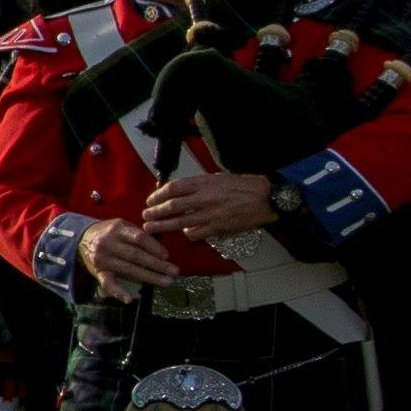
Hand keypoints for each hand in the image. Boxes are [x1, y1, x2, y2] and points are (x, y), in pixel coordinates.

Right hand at [81, 219, 192, 293]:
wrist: (81, 238)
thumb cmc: (108, 232)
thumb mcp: (121, 225)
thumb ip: (137, 233)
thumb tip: (161, 248)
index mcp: (117, 229)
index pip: (139, 238)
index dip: (154, 247)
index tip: (167, 256)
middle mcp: (108, 243)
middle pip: (136, 255)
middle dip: (157, 264)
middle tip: (174, 271)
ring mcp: (102, 259)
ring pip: (128, 269)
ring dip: (149, 277)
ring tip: (166, 281)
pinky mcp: (98, 272)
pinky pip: (108, 284)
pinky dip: (118, 292)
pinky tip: (130, 299)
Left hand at [141, 164, 279, 243]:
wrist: (264, 198)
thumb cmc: (241, 185)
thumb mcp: (218, 177)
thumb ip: (198, 184)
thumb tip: (178, 191)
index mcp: (204, 182)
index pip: (174, 188)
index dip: (158, 194)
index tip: (150, 200)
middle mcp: (205, 198)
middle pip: (172, 206)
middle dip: (155, 212)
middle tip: (145, 215)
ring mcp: (211, 214)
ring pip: (180, 222)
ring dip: (163, 226)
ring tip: (151, 227)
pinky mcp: (218, 228)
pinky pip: (196, 233)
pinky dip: (187, 233)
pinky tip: (183, 232)